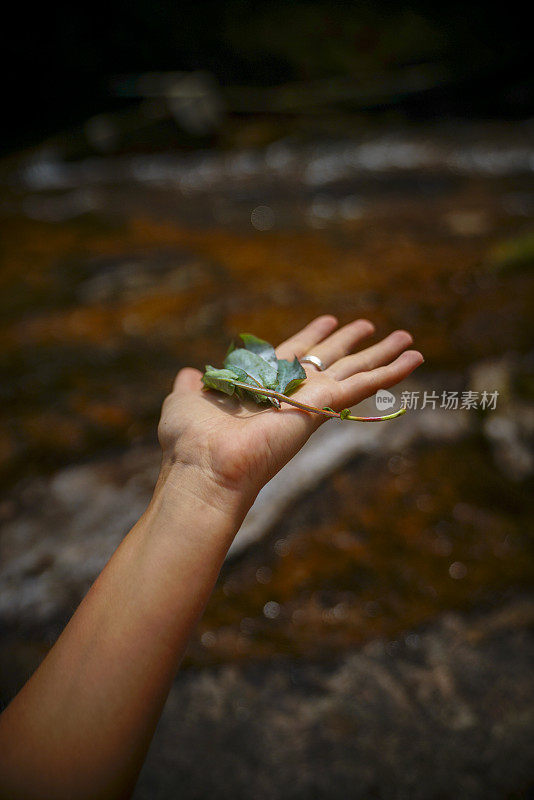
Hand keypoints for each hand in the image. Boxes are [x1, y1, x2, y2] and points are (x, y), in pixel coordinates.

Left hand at [157, 316, 422, 507]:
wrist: (204, 468)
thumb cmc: (190, 439)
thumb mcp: (185, 399)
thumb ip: (191, 384)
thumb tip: (189, 374)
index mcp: (261, 385)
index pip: (293, 354)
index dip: (311, 336)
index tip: (329, 320)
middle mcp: (290, 393)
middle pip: (329, 360)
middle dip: (350, 342)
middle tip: (371, 325)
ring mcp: (309, 401)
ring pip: (354, 371)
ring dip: (382, 355)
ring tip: (407, 339)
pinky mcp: (322, 407)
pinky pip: (362, 385)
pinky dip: (390, 372)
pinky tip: (413, 359)